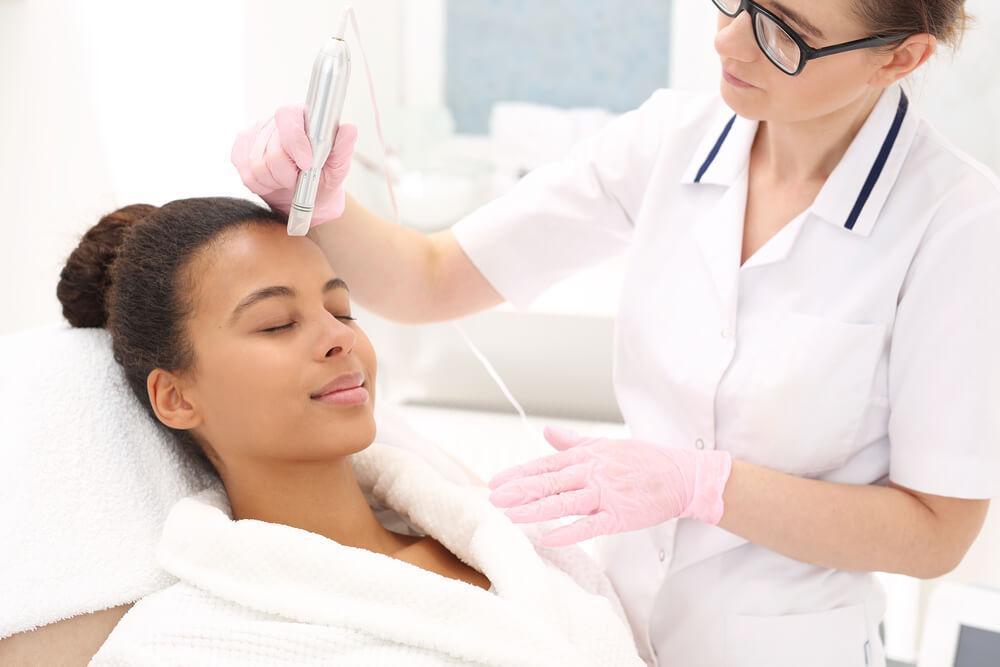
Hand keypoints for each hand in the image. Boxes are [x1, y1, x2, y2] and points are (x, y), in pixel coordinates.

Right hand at [231, 104, 358, 225]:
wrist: (306, 198)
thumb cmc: (323, 179)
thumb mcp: (337, 168)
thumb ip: (342, 149)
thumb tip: (350, 129)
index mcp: (301, 116)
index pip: (287, 118)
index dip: (295, 144)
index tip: (307, 164)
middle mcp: (275, 121)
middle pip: (272, 151)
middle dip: (288, 173)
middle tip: (299, 178)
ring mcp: (255, 134)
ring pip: (257, 165)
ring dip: (275, 181)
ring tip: (287, 180)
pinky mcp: (240, 150)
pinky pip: (246, 173)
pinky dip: (262, 184)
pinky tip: (273, 181)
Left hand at [488, 426, 732, 547]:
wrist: (680, 476)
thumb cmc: (642, 459)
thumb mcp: (605, 444)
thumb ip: (573, 442)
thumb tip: (547, 432)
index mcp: (586, 456)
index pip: (545, 464)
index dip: (519, 473)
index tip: (495, 481)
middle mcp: (592, 473)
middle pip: (549, 482)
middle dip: (519, 490)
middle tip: (492, 498)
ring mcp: (605, 495)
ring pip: (563, 503)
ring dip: (534, 510)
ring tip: (509, 515)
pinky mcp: (619, 516)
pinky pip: (589, 526)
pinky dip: (568, 532)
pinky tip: (546, 538)